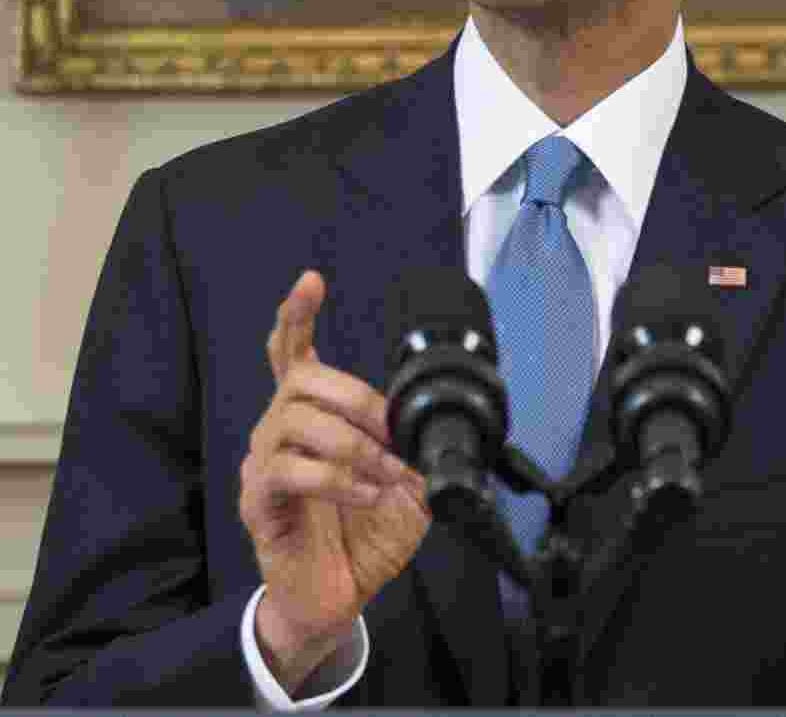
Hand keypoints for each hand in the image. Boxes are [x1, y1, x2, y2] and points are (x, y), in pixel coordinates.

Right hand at [239, 270, 429, 683]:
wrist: (338, 596)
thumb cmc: (364, 533)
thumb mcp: (407, 484)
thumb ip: (414, 448)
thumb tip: (435, 425)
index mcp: (311, 414)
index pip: (291, 351)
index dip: (298, 314)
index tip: (312, 280)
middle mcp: (279, 428)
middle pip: (303, 378)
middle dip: (359, 399)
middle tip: (393, 434)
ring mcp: (264, 463)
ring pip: (299, 421)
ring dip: (356, 447)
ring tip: (386, 476)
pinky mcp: (258, 500)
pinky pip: (291, 471)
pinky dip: (338, 480)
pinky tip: (365, 495)